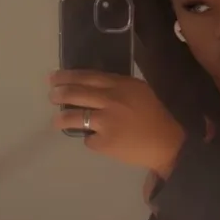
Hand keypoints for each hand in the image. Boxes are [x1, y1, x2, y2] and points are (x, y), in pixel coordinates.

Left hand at [49, 70, 185, 176]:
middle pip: (76, 94)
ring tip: (57, 121)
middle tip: (51, 96)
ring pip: (74, 117)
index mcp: (120, 85)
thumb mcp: (138, 91)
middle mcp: (110, 100)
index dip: (68, 76)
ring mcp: (106, 122)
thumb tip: (89, 86)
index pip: (88, 77)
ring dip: (61, 118)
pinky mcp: (104, 142)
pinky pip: (88, 139)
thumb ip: (116, 87)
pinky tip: (93, 139)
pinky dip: (89, 139)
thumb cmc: (154, 115)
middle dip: (59, 93)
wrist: (167, 143)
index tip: (55, 77)